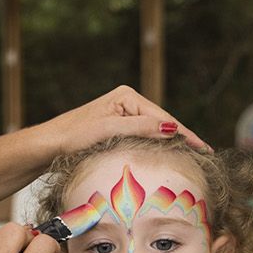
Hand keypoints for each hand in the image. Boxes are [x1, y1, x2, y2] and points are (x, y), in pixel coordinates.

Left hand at [33, 85, 209, 156]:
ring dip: (170, 143)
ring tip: (193, 156)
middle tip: (205, 154)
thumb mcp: (107, 131)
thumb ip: (140, 128)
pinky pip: (143, 137)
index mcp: (126, 96)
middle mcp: (126, 102)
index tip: (203, 148)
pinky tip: (168, 155)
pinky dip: (157, 146)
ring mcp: (121, 114)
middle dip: (181, 137)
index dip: (184, 133)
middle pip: (161, 122)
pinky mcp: (116, 128)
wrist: (46, 146)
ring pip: (153, 131)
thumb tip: (171, 127)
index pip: (163, 117)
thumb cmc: (72, 137)